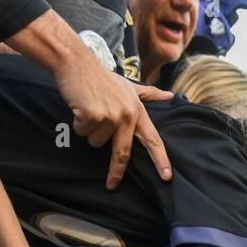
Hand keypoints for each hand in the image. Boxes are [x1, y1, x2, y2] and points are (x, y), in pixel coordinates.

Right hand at [50, 45, 173, 189]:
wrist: (76, 62)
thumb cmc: (101, 77)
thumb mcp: (127, 85)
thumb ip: (148, 94)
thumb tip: (169, 96)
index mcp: (137, 110)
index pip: (152, 139)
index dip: (160, 159)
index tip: (166, 176)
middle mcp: (127, 114)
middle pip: (123, 152)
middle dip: (116, 171)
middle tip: (112, 184)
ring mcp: (111, 114)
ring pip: (97, 142)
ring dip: (89, 131)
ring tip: (88, 111)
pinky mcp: (93, 115)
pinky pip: (83, 132)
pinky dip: (78, 123)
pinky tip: (80, 108)